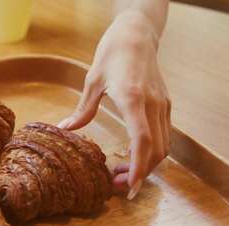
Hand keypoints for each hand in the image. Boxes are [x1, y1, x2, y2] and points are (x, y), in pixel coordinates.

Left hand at [58, 11, 170, 198]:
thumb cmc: (112, 55)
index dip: (138, 167)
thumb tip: (63, 130)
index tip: (129, 187)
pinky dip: (150, 152)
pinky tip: (131, 156)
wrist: (136, 35)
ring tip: (121, 173)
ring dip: (145, 165)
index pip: (143, 141)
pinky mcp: (165, 105)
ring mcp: (162, 105)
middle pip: (155, 151)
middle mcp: (153, 105)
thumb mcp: (92, 81)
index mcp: (134, 99)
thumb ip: (82, 110)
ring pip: (163, 146)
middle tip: (116, 187)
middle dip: (139, 173)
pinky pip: (163, 136)